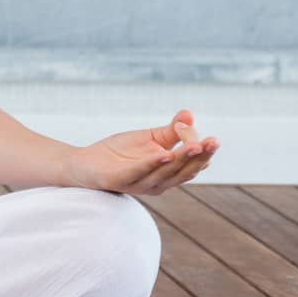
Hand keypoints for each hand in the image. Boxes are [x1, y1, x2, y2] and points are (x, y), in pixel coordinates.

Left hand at [63, 108, 218, 194]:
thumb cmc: (120, 153)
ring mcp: (140, 184)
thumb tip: (189, 113)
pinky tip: (164, 154)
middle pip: (184, 171)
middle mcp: (158, 183)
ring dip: (181, 158)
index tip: (212, 138)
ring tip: (194, 145)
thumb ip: (172, 129)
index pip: (192, 164)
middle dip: (200, 156)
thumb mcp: (149, 138)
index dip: (203, 152)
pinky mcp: (120, 181)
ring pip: (166, 172)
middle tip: (213, 142)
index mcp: (168, 174)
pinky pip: (139, 172)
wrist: (84, 163)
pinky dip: (153, 163)